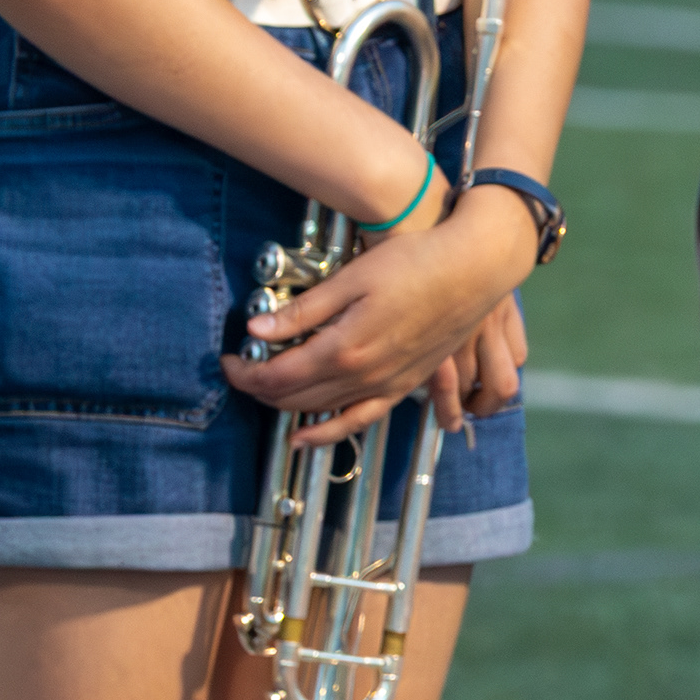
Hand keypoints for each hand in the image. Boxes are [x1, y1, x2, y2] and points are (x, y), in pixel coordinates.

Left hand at [226, 184, 533, 449]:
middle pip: (296, 398)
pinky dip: (330, 432)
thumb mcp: (350, 279)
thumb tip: (256, 330)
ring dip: (287, 408)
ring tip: (262, 394)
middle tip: (238, 372)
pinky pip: (361, 419)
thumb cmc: (413, 263)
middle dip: (259, 389)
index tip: (227, 361)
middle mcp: (365, 375)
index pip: (278, 376)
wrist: (472, 270)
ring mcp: (388, 385)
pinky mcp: (405, 385)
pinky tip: (310, 435)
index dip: (245, 373)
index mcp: (344, 348)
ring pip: (323, 412)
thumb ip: (302, 311)